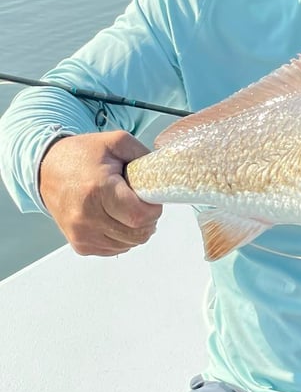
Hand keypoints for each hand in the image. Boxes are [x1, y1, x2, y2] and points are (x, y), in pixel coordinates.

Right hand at [39, 131, 162, 255]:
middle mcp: (87, 216)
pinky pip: (115, 249)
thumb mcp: (116, 142)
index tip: (151, 198)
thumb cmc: (82, 155)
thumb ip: (144, 156)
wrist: (46, 169)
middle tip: (141, 203)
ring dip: (135, 230)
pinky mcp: (80, 245)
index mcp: (98, 190)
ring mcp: (82, 234)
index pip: (139, 216)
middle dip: (148, 220)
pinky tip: (114, 219)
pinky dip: (122, 237)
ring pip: (129, 244)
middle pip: (138, 234)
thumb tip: (163, 176)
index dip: (153, 209)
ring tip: (125, 209)